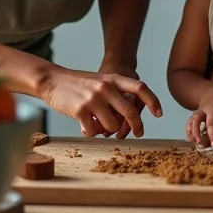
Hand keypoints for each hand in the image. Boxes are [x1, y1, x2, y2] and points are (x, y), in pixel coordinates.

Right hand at [38, 64, 161, 137]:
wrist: (53, 80)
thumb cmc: (79, 84)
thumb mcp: (101, 81)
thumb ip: (115, 93)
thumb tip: (131, 116)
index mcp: (113, 79)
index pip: (140, 88)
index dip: (153, 101)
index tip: (159, 114)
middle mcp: (106, 87)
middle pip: (130, 111)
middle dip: (137, 126)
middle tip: (139, 133)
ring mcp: (93, 99)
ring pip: (112, 126)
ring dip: (108, 131)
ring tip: (99, 126)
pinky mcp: (81, 110)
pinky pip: (94, 131)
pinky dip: (91, 133)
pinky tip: (85, 127)